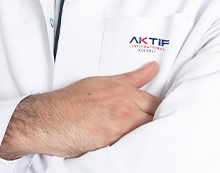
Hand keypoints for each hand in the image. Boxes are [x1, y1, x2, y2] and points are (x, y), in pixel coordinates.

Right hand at [0, 61, 160, 159]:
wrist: (51, 118)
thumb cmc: (73, 100)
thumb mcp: (105, 82)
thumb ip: (132, 78)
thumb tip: (153, 68)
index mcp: (125, 92)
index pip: (158, 103)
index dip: (163, 111)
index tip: (168, 116)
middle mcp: (126, 108)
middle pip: (156, 119)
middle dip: (160, 124)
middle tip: (162, 130)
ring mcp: (120, 127)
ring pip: (148, 134)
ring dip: (150, 137)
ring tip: (153, 143)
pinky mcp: (113, 144)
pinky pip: (133, 149)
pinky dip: (137, 149)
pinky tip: (137, 151)